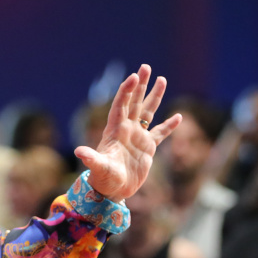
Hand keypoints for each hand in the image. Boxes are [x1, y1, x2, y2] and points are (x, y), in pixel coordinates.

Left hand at [74, 64, 181, 201]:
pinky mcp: (147, 148)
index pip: (121, 105)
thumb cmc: (103, 179)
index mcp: (115, 130)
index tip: (133, 77)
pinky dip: (169, 126)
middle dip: (140, 85)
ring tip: (162, 79)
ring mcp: (137, 137)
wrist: (113, 191)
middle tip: (145, 67)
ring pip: (147, 112)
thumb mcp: (98, 168)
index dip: (126, 91)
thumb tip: (79, 151)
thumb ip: (91, 158)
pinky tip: (178, 117)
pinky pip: (160, 133)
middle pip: (134, 102)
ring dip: (154, 96)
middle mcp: (127, 129)